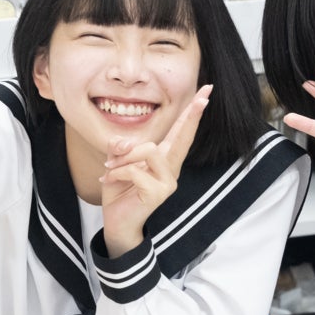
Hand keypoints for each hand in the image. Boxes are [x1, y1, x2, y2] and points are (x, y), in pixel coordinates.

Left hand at [100, 85, 211, 257]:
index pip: (180, 132)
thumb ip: (121, 148)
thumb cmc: (119, 191)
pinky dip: (117, 173)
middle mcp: (170, 169)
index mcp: (163, 159)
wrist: (116, 221)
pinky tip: (107, 180)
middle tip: (205, 95)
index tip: (206, 92)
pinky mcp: (157, 193)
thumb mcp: (116, 163)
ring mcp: (167, 182)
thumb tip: (123, 141)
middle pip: (182, 137)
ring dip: (123, 157)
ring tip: (110, 168)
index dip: (192, 113)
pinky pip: (135, 171)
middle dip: (192, 115)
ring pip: (148, 150)